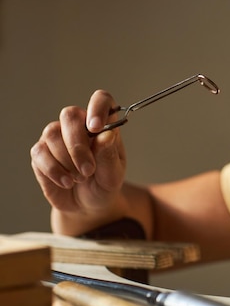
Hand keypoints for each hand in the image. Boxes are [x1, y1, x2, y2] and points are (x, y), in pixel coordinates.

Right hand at [30, 90, 126, 221]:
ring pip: (52, 134)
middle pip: (69, 115)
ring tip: (81, 177)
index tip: (96, 127)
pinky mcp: (40, 154)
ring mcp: (57, 138)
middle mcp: (78, 126)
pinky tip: (67, 182)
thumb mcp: (114, 174)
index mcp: (102, 125)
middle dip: (78, 144)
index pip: (100, 99)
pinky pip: (40, 153)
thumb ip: (109, 154)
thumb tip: (105, 134)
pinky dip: (54, 170)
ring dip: (67, 160)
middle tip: (89, 169)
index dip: (97, 107)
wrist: (88, 205)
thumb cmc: (105, 184)